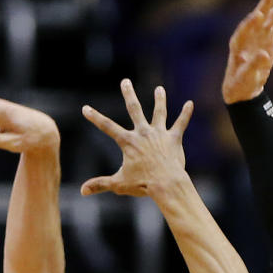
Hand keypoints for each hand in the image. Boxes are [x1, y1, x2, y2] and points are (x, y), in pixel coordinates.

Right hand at [80, 80, 192, 197]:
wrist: (166, 184)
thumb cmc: (143, 185)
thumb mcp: (118, 184)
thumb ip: (100, 184)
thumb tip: (82, 191)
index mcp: (128, 142)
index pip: (107, 127)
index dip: (95, 117)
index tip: (85, 108)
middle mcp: (143, 133)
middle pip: (134, 109)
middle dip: (129, 94)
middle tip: (125, 81)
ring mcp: (159, 134)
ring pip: (159, 112)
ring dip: (159, 100)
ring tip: (159, 89)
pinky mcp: (174, 139)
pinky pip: (180, 123)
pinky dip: (185, 114)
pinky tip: (190, 104)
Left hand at [221, 0, 272, 104]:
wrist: (243, 85)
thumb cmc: (240, 82)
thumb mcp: (245, 78)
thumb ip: (252, 66)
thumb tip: (264, 54)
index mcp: (237, 45)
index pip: (243, 31)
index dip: (250, 24)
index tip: (258, 16)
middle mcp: (247, 35)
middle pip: (257, 18)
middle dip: (265, 4)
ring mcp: (258, 33)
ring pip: (270, 16)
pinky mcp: (267, 35)